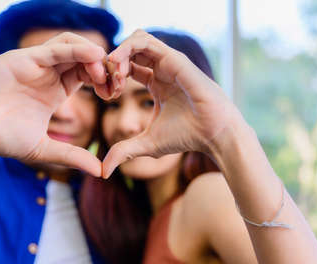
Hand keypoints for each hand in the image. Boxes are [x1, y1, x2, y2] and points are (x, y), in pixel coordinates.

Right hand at [0, 32, 106, 175]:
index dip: (104, 80)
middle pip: (84, 58)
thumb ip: (71, 156)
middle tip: (115, 82)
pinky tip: (93, 56)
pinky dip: (76, 49)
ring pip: (72, 46)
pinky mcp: (24, 58)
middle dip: (104, 66)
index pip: (87, 75)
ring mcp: (37, 65)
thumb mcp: (42, 149)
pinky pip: (55, 48)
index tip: (114, 94)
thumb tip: (100, 172)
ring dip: (93, 55)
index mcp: (55, 91)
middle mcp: (48, 75)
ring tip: (104, 72)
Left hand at [100, 30, 241, 177]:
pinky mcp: (173, 58)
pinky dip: (126, 49)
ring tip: (113, 73)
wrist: (213, 133)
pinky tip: (119, 69)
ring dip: (118, 53)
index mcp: (156, 83)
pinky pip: (145, 41)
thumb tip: (103, 172)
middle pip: (129, 51)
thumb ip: (123, 152)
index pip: (128, 68)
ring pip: (136, 39)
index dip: (112, 77)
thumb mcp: (146, 144)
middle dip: (112, 63)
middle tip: (106, 82)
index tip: (107, 94)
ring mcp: (168, 61)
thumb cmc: (186, 137)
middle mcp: (162, 69)